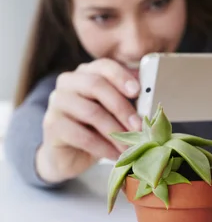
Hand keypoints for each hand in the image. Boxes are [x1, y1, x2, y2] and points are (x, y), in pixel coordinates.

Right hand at [36, 59, 141, 183]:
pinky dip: (103, 147)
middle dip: (122, 107)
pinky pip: (82, 135)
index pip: (103, 66)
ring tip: (131, 146)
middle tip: (139, 126)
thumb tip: (149, 98)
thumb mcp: (113, 112)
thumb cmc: (95, 129)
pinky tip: (115, 155)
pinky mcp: (52, 125)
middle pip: (96, 85)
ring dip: (115, 131)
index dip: (121, 76)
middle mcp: (68, 83)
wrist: (68, 155)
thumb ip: (127, 101)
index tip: (138, 91)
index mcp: (85, 73)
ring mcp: (57, 103)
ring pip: (91, 112)